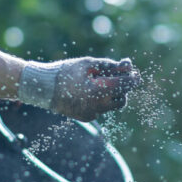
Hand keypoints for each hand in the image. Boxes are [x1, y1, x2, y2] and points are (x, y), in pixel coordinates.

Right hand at [23, 57, 139, 121]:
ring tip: (101, 84)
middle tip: (118, 78)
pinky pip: (101, 110)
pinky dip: (101, 102)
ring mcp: (92, 113)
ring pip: (112, 106)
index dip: (133, 79)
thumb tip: (128, 66)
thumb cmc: (67, 72)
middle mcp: (98, 105)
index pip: (125, 85)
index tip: (136, 74)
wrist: (45, 88)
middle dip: (122, 89)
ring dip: (113, 96)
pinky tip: (90, 93)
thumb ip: (110, 66)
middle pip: (122, 98)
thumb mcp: (89, 64)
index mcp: (99, 90)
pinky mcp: (87, 117)